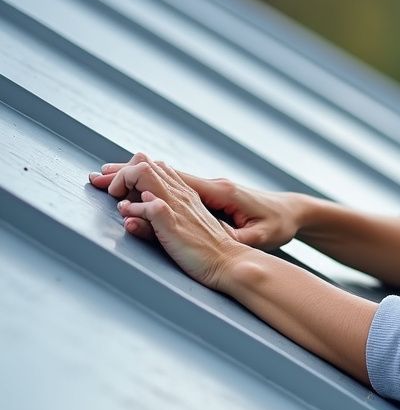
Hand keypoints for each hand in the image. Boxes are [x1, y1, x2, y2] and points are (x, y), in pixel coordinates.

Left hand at [89, 153, 251, 290]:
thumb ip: (166, 211)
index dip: (130, 172)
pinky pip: (147, 206)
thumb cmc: (209, 249)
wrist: (229, 262)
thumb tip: (138, 205)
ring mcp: (176, 206)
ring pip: (143, 174)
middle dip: (119, 174)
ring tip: (118, 202)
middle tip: (109, 191)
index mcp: (184, 193)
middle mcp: (179, 194)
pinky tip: (131, 220)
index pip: (154, 166)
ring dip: (122, 184)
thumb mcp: (188, 223)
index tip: (117, 188)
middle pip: (144, 163)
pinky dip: (134, 210)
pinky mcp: (172, 223)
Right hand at [90, 156, 301, 250]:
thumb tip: (209, 236)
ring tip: (106, 177)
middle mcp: (211, 184)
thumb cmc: (278, 225)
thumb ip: (233, 235)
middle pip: (162, 173)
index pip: (170, 180)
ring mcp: (210, 187)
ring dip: (136, 176)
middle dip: (129, 173)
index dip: (141, 180)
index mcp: (218, 191)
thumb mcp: (259, 236)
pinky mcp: (211, 194)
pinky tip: (137, 186)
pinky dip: (152, 182)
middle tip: (95, 176)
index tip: (113, 186)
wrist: (294, 213)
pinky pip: (174, 184)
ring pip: (166, 176)